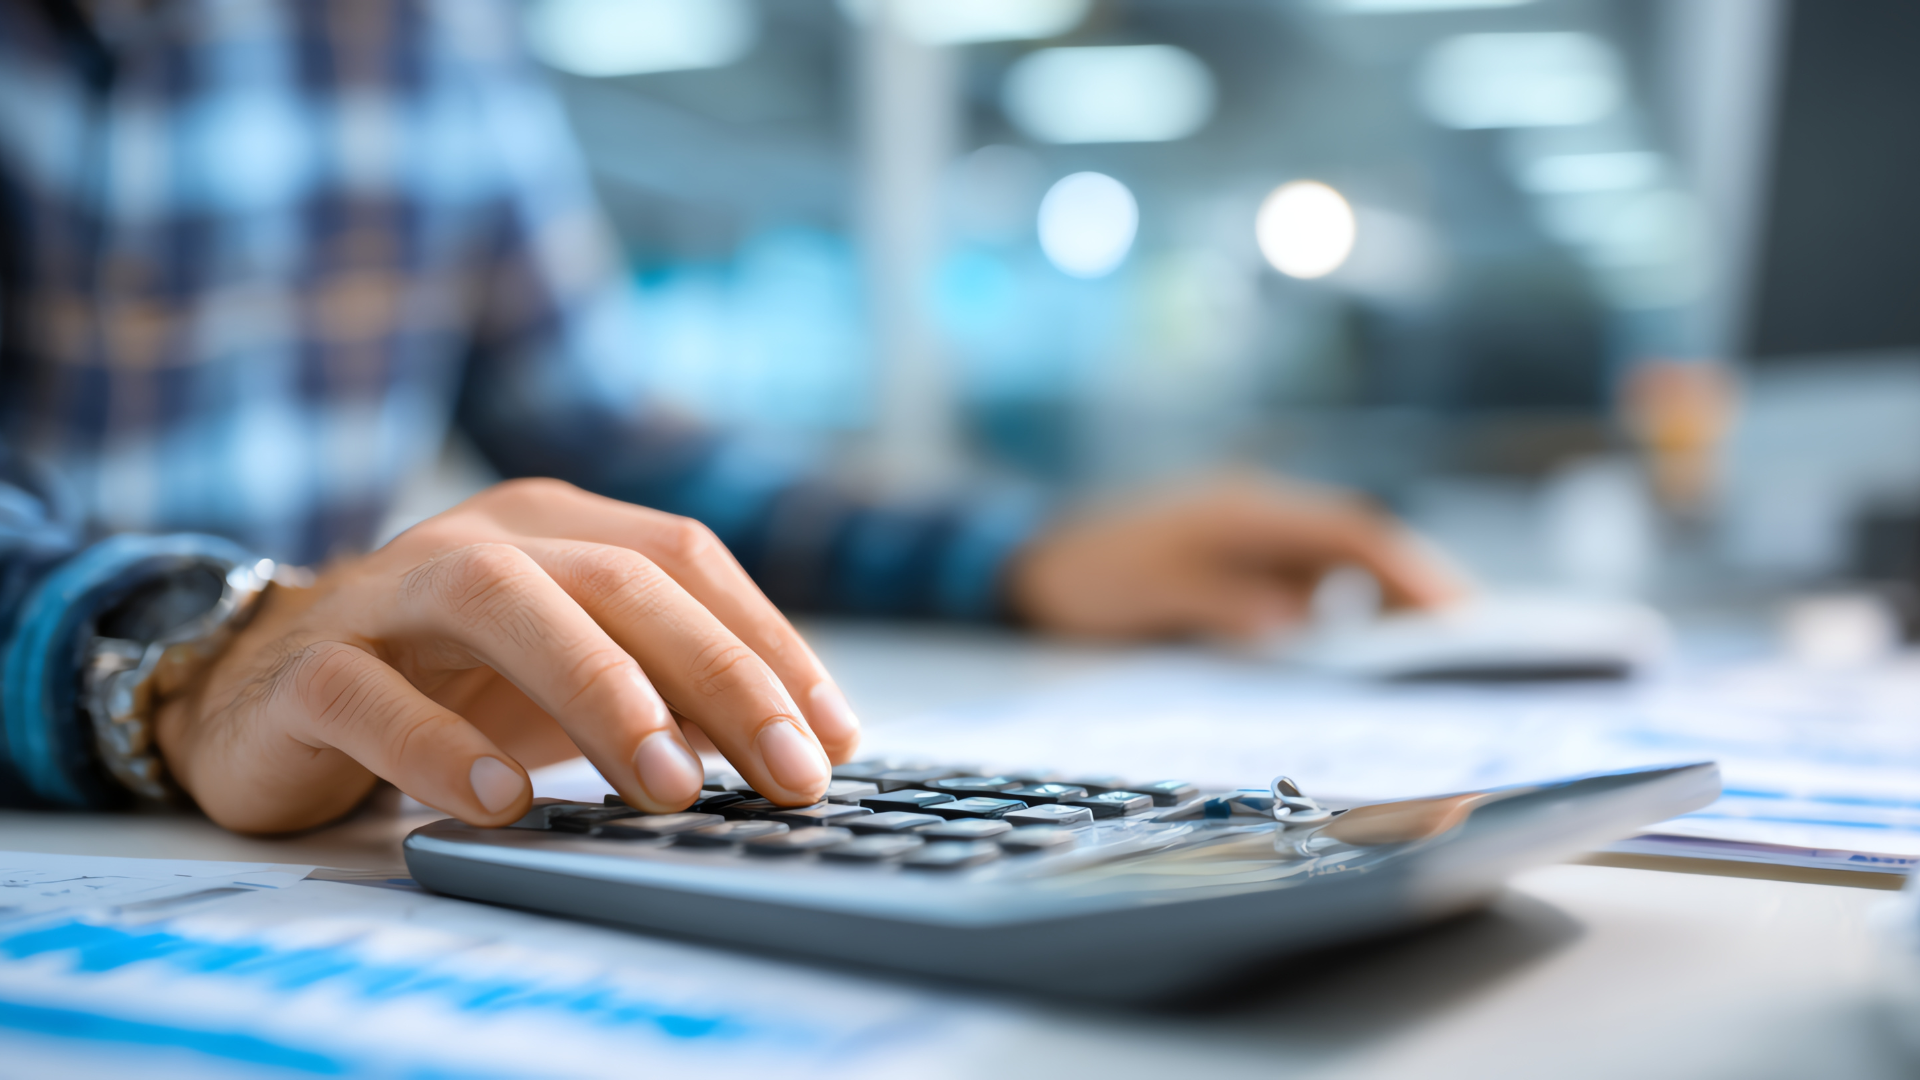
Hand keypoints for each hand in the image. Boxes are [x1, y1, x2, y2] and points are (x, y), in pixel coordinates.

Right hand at [155, 480, 859, 833]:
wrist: (259, 688)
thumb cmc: (448, 681)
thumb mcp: (570, 674)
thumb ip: (669, 686)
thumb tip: (805, 742)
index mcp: (555, 525)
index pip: (684, 560)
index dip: (769, 643)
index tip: (833, 736)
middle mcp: (479, 541)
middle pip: (618, 580)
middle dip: (719, 677)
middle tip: (788, 774)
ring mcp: (386, 597)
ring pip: (501, 607)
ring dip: (600, 692)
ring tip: (670, 783)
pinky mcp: (308, 670)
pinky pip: (372, 697)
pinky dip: (442, 750)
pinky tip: (503, 803)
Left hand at [1007, 475, 1462, 639]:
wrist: (1026, 562)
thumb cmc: (1084, 578)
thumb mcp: (1148, 595)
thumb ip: (1222, 604)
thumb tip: (1295, 622)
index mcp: (1245, 513)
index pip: (1351, 535)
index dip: (1410, 574)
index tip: (1460, 618)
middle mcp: (1258, 515)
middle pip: (1360, 546)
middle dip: (1416, 590)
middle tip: (1472, 650)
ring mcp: (1250, 536)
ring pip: (1339, 564)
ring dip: (1385, 602)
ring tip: (1430, 661)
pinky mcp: (1238, 560)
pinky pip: (1308, 581)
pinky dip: (1343, 610)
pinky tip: (1358, 653)